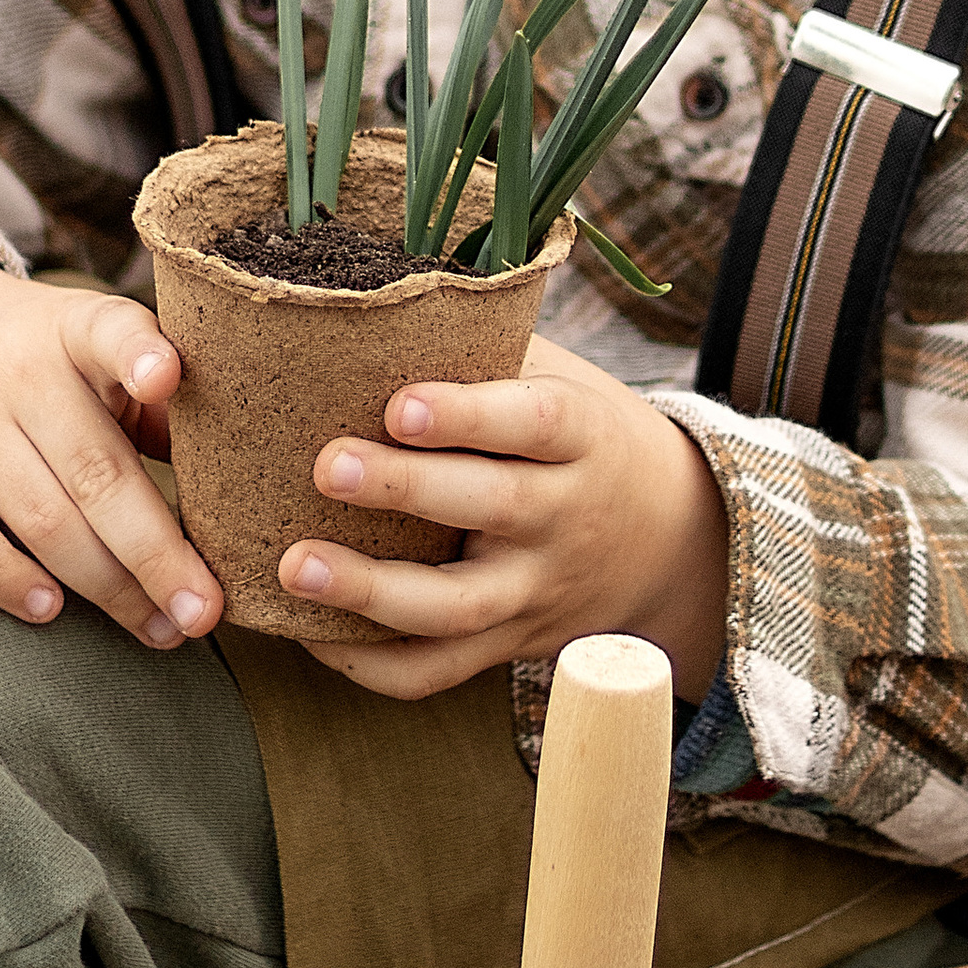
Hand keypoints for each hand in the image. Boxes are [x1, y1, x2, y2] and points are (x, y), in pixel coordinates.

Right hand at [0, 249, 222, 644]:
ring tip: (156, 628)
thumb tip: (239, 496)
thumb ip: (162, 412)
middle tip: (204, 614)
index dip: (139, 352)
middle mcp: (16, 361)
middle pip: (95, 471)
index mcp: (81, 328)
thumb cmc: (49, 372)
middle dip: (157, 554)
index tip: (167, 379)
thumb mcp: (101, 364)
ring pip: (38, 514)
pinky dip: (4, 577)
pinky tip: (51, 608)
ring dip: (105, 585)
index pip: (112, 330)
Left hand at [275, 332, 730, 701]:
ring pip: (458, 606)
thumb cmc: (581, 434)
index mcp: (583, 437)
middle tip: (326, 465)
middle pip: (491, 507)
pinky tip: (308, 629)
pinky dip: (370, 663)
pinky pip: (437, 672)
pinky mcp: (507, 646)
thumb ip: (487, 351)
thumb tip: (370, 295)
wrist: (672, 541)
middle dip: (405, 490)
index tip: (400, 403)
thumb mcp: (563, 379)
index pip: (533, 423)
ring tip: (295, 564)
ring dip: (371, 591)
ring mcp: (535, 591)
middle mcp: (564, 517)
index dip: (468, 414)